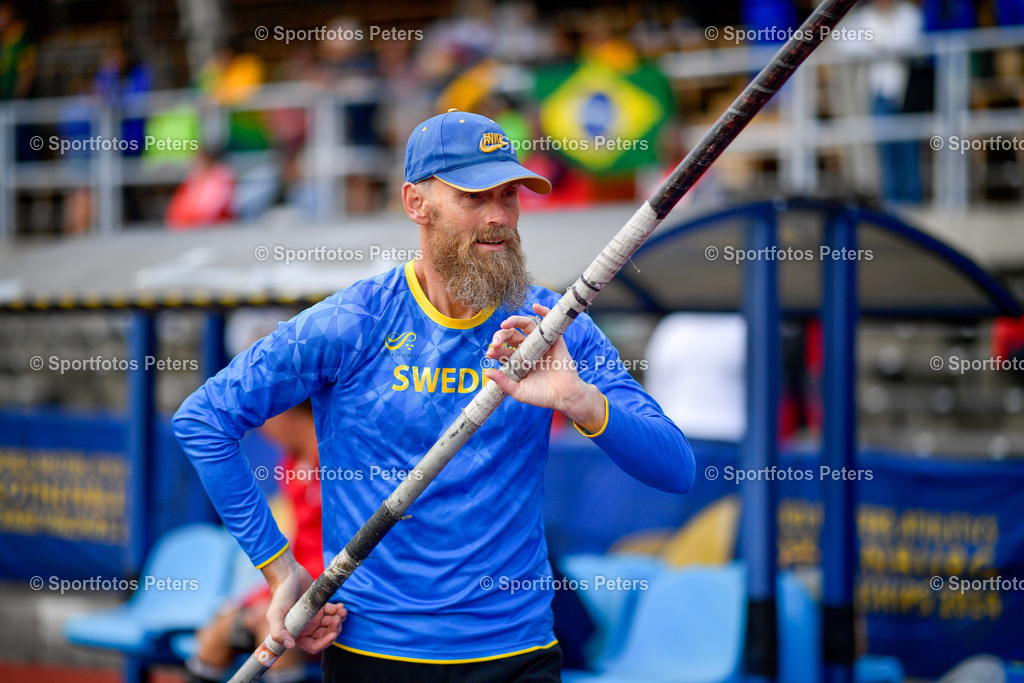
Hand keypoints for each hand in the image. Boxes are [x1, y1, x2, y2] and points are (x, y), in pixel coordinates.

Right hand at [262, 551, 346, 653]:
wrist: (288, 575)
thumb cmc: (280, 595)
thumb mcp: (274, 615)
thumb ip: (278, 632)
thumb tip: (290, 646)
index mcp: (297, 633)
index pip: (313, 646)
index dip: (324, 643)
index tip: (333, 634)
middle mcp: (307, 628)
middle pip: (325, 636)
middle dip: (334, 630)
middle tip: (338, 619)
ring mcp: (315, 618)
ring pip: (331, 625)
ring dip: (339, 620)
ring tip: (342, 611)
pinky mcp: (321, 607)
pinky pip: (333, 613)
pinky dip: (339, 611)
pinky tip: (341, 606)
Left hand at [484, 303, 605, 432]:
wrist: (564, 397)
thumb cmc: (542, 395)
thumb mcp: (519, 391)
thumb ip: (503, 382)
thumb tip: (486, 371)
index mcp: (518, 360)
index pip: (503, 350)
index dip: (495, 350)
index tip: (489, 354)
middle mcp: (528, 349)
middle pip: (512, 335)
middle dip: (501, 336)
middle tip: (495, 342)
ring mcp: (540, 343)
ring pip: (526, 325)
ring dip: (514, 321)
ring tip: (504, 324)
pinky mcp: (553, 340)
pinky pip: (548, 322)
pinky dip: (543, 311)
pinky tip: (535, 306)